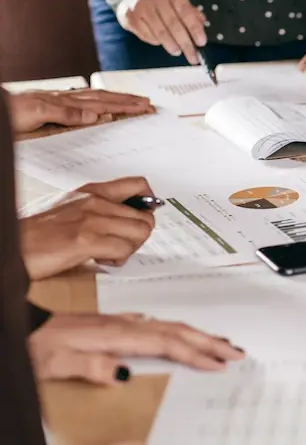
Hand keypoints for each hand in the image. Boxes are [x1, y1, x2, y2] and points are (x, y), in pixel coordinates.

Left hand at [9, 90, 151, 133]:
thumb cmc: (11, 113)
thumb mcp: (38, 113)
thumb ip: (68, 113)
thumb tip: (96, 115)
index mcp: (66, 102)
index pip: (103, 103)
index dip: (126, 105)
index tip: (145, 106)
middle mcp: (66, 100)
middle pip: (104, 99)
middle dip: (128, 101)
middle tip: (148, 104)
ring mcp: (62, 102)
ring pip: (97, 99)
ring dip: (117, 101)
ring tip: (134, 101)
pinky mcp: (55, 108)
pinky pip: (85, 104)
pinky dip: (100, 104)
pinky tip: (103, 105)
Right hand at [19, 177, 156, 279]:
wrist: (16, 245)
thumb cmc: (41, 233)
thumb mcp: (74, 210)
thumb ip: (101, 210)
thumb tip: (130, 217)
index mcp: (93, 192)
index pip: (137, 185)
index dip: (149, 202)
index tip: (146, 215)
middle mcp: (96, 202)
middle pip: (145, 218)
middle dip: (138, 236)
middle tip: (121, 244)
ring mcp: (92, 220)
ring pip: (140, 233)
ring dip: (130, 248)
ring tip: (111, 252)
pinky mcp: (86, 240)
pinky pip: (124, 249)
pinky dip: (119, 260)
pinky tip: (103, 260)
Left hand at [30, 313, 244, 384]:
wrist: (17, 330)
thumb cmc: (33, 349)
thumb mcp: (53, 363)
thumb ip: (89, 367)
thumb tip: (124, 373)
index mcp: (114, 335)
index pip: (165, 343)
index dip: (194, 354)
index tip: (218, 364)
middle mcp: (121, 326)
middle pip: (175, 331)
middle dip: (209, 341)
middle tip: (237, 352)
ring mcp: (118, 324)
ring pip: (168, 327)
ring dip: (197, 336)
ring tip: (220, 344)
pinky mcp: (112, 327)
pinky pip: (156, 327)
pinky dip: (176, 333)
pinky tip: (178, 336)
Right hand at [116, 0, 206, 64]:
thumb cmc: (160, 2)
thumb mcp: (178, 2)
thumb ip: (191, 14)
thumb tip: (201, 26)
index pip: (186, 12)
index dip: (195, 29)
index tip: (201, 42)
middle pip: (173, 24)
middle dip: (185, 43)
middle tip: (193, 56)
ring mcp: (142, 6)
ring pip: (160, 31)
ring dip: (171, 45)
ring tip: (177, 51)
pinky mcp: (131, 17)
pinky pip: (147, 34)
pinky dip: (156, 41)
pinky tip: (160, 42)